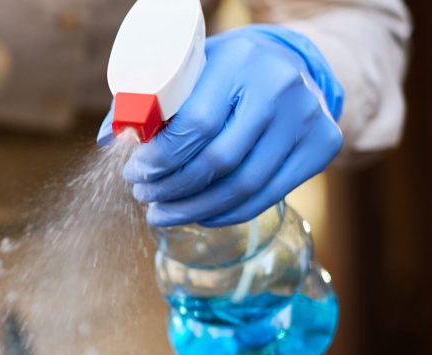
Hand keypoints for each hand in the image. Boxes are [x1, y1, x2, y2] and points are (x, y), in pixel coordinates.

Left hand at [99, 25, 344, 227]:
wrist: (288, 63)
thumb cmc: (223, 70)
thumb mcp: (187, 71)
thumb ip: (146, 101)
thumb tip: (109, 139)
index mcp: (241, 62)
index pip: (195, 126)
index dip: (160, 159)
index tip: (134, 174)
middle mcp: (281, 88)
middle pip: (217, 161)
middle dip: (172, 188)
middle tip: (145, 198)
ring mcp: (307, 119)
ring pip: (243, 186)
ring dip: (195, 210)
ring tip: (162, 214)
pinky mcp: (322, 146)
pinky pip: (267, 195)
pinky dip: (227, 213)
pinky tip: (199, 216)